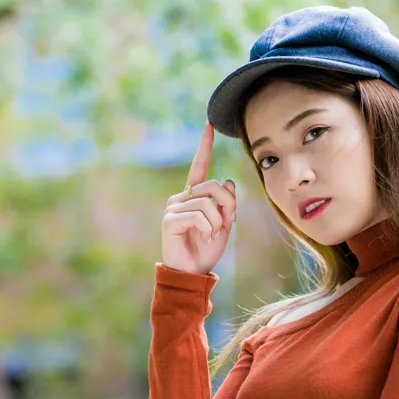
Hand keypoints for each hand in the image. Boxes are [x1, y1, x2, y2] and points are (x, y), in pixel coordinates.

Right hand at [162, 122, 236, 274]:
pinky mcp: (169, 219)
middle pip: (213, 185)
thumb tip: (228, 182)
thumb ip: (227, 202)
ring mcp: (173, 207)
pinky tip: (204, 237)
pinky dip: (209, 227)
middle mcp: (181, 197)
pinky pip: (198, 214)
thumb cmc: (206, 249)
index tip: (210, 125)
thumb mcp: (224, 223)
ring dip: (218, 220)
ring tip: (213, 234)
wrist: (192, 272)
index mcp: (193, 195)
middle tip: (229, 222)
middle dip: (229, 204)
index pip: (199, 166)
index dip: (204, 146)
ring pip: (207, 201)